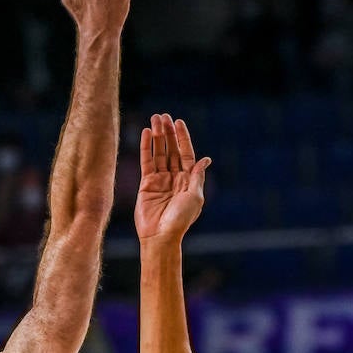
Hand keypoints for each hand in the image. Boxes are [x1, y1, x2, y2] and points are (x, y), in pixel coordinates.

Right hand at [135, 114, 211, 241]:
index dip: (182, 137)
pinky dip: (146, 148)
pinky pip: (146, 162)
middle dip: (168, 133)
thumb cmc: (180, 220)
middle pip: (171, 150)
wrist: (160, 236)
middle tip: (163, 116)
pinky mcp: (146, 184)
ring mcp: (160, 180)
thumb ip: (197, 176)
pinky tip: (146, 134)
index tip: (178, 122)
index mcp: (188, 180)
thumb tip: (206, 159)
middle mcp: (175, 177)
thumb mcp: (194, 197)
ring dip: (157, 136)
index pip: (185, 153)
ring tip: (154, 119)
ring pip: (159, 153)